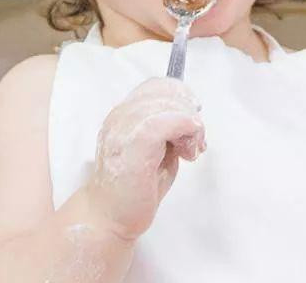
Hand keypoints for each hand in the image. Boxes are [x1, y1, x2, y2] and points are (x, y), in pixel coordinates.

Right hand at [85, 77, 204, 240]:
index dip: (180, 96)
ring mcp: (124, 128)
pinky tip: (187, 153)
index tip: (192, 121)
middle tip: (195, 142)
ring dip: (191, 125)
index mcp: (123, 114)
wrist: (109, 219)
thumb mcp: (158, 149)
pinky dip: (187, 132)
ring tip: (190, 151)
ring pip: (170, 103)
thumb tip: (193, 114)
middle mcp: (120, 116)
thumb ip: (169, 128)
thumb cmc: (135, 187)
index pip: (156, 85)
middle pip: (166, 90)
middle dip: (190, 111)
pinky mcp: (134, 144)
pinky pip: (169, 120)